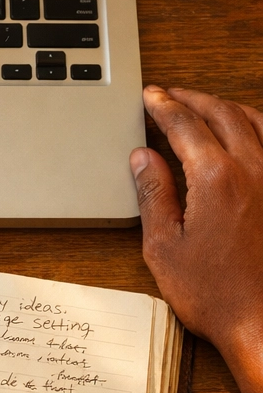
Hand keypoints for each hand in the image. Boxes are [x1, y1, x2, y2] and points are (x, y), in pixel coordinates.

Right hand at [130, 86, 262, 365]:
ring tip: (206, 107)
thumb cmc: (218, 296)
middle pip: (222, 113)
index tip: (150, 97)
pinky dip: (259, 126)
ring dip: (227, 107)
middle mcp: (255, 170)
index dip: (162, 106)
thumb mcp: (164, 246)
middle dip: (192, 99)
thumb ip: (154, 194)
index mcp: (216, 179)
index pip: (184, 125)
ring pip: (257, 120)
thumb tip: (143, 158)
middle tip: (170, 96)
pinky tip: (249, 132)